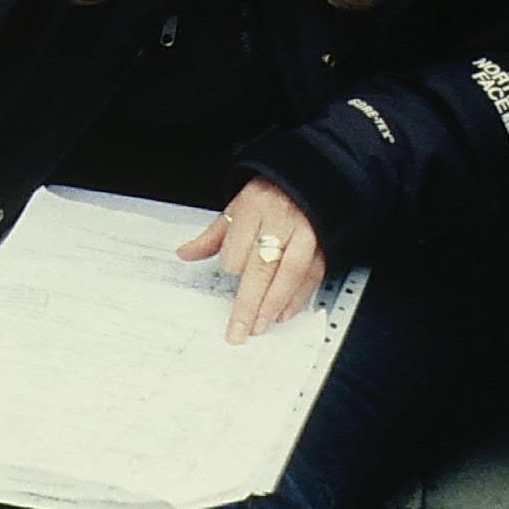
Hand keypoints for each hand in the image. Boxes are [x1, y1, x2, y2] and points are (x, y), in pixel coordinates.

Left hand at [177, 178, 327, 344]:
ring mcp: (305, 234)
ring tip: (259, 325)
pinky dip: (297, 299)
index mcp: (254, 208)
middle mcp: (281, 221)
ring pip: (289, 274)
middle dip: (250, 303)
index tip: (228, 273)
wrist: (305, 179)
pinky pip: (311, 277)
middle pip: (262, 267)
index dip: (232, 264)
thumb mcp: (236, 208)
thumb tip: (185, 253)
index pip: (239, 245)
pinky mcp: (323, 247)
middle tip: (239, 329)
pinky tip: (283, 314)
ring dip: (274, 305)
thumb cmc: (267, 196)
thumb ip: (212, 236)